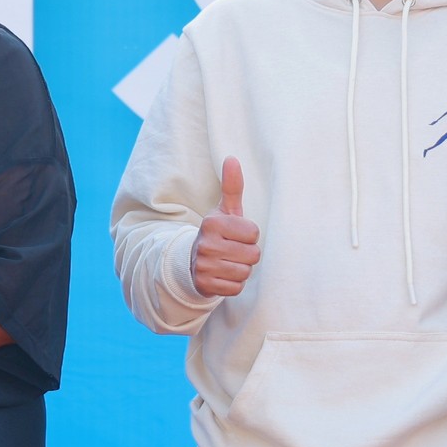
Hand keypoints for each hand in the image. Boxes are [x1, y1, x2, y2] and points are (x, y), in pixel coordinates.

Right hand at [191, 157, 261, 298]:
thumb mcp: (225, 211)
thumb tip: (232, 158)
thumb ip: (232, 186)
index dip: (250, 236)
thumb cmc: (218, 233)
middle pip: (253, 255)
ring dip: (241, 269)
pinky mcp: (205, 285)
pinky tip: (223, 275)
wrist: (193, 262)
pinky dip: (233, 284)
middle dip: (247, 254)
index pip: (254, 233)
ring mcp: (204, 266)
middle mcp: (206, 244)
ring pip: (245, 272)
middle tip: (233, 251)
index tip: (236, 235)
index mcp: (212, 223)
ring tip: (228, 262)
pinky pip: (236, 288)